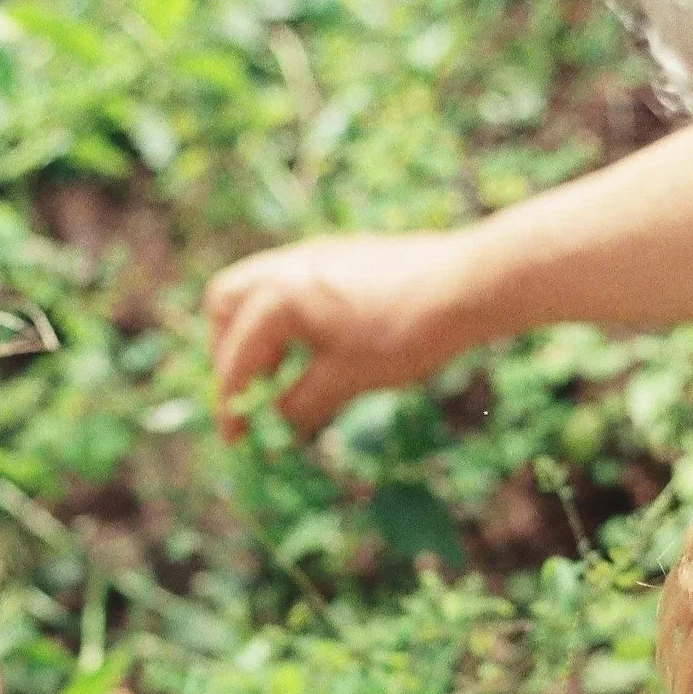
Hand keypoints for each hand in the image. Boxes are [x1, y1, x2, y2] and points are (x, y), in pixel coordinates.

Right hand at [203, 230, 485, 437]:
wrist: (467, 284)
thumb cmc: (404, 334)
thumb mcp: (347, 379)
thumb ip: (300, 403)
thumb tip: (276, 424)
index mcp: (279, 298)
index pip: (237, 358)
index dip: (231, 404)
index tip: (235, 439)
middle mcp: (286, 266)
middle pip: (225, 306)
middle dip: (228, 352)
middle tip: (247, 393)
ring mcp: (312, 254)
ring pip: (257, 290)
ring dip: (257, 333)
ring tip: (282, 375)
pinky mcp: (338, 254)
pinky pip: (289, 283)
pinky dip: (285, 318)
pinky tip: (314, 347)